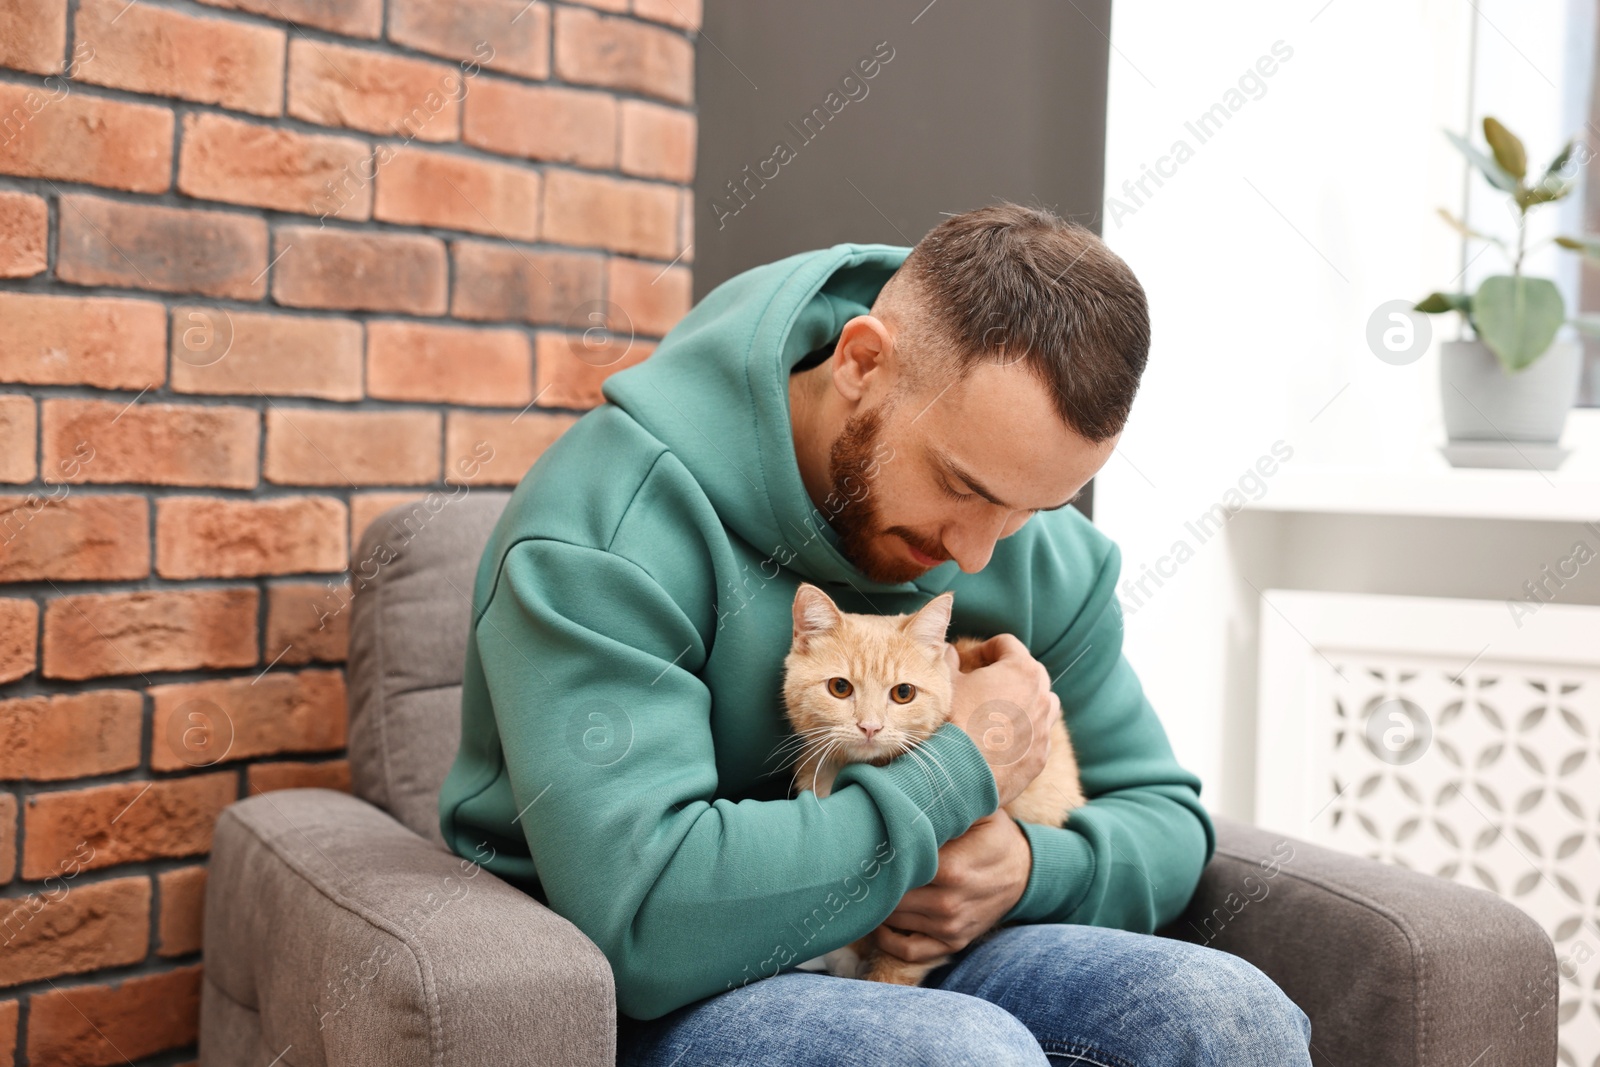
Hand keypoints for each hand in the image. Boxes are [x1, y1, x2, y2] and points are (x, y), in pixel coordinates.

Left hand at [871, 811, 1031, 962]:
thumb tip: (906, 792)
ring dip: (876, 905)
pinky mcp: (952, 943)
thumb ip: (946, 804)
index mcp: (951, 868)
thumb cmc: (993, 835)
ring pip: (892, 920)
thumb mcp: (979, 811)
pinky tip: (879, 919)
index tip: (860, 845)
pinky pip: (908, 951)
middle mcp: (948, 903)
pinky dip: (886, 940)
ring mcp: (950, 927)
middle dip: (872, 881)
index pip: (897, 868)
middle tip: (855, 865)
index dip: (875, 857)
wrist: (1023, 871)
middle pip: (889, 896)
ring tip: (866, 884)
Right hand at [943, 635, 1059, 807]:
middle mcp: (1042, 696)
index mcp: (1022, 670)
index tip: (970, 662)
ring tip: (995, 711)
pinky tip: (998, 740)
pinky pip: (1036, 735)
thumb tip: (948, 651)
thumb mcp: (946, 682)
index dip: (984, 648)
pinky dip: (1022, 732)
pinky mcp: (1041, 755)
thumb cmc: (954, 721)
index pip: (1007, 644)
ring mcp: (1045, 728)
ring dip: (1022, 701)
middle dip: (1006, 674)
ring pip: (1041, 703)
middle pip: (1029, 672)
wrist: (960, 773)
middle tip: (982, 684)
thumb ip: (949, 659)